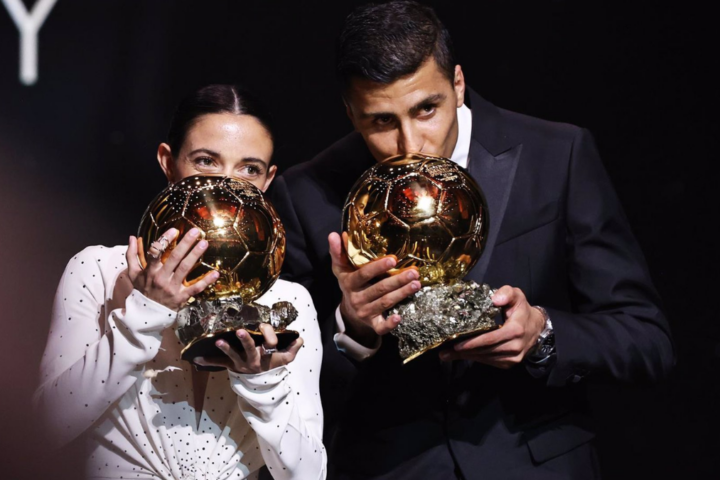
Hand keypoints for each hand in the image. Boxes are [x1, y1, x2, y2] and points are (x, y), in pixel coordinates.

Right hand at [126, 228, 219, 310]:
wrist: (146, 314)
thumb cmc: (142, 290)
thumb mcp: (133, 273)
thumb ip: (131, 255)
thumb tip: (131, 237)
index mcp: (150, 271)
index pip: (155, 252)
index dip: (164, 240)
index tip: (174, 230)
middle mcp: (161, 278)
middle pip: (175, 258)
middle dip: (185, 243)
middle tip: (196, 231)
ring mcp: (172, 287)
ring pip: (185, 268)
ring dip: (195, 255)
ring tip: (204, 243)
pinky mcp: (181, 297)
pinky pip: (195, 288)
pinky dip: (206, 281)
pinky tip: (216, 273)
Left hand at [194, 323, 303, 373]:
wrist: (262, 384)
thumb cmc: (273, 365)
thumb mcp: (285, 359)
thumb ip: (293, 349)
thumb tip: (300, 338)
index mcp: (267, 354)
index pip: (270, 341)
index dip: (269, 334)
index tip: (264, 328)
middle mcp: (253, 358)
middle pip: (250, 348)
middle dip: (246, 340)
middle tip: (241, 331)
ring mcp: (241, 363)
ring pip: (233, 355)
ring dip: (226, 348)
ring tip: (219, 341)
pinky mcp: (231, 366)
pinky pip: (219, 363)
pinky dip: (208, 361)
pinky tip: (196, 358)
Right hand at [329, 232, 420, 347]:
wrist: (349, 311)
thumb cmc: (349, 283)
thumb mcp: (340, 267)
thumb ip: (337, 251)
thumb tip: (334, 234)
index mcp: (349, 282)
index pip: (363, 274)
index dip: (377, 267)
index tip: (393, 259)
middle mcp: (356, 298)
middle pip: (378, 289)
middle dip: (397, 281)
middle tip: (413, 272)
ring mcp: (364, 312)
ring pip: (384, 303)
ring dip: (401, 294)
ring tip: (417, 284)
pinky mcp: (372, 324)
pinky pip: (380, 327)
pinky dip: (389, 324)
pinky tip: (400, 317)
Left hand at [439, 285, 545, 367]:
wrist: (536, 327)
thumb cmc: (522, 310)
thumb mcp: (517, 296)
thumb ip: (507, 293)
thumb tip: (495, 299)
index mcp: (516, 330)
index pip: (491, 339)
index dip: (473, 343)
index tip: (457, 344)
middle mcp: (515, 347)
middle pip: (485, 351)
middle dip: (464, 352)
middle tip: (444, 352)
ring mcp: (513, 357)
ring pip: (485, 358)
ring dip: (466, 357)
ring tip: (447, 354)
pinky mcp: (509, 363)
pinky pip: (489, 361)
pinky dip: (475, 358)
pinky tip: (461, 355)